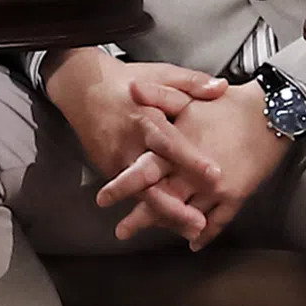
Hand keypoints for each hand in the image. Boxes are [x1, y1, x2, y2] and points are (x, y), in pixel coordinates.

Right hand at [47, 51, 227, 242]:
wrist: (84, 89)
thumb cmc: (128, 81)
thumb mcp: (161, 74)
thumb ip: (192, 83)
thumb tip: (221, 87)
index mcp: (145, 119)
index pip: (170, 143)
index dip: (191, 160)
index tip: (215, 175)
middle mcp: (129, 145)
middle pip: (151, 182)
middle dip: (173, 206)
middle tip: (199, 224)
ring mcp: (117, 160)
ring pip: (142, 195)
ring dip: (165, 214)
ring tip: (193, 231)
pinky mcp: (110, 169)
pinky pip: (134, 193)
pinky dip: (152, 209)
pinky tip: (174, 222)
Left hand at [125, 81, 292, 248]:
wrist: (271, 113)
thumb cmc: (228, 105)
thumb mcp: (190, 97)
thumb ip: (158, 96)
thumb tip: (131, 88)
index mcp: (182, 148)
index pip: (146, 171)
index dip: (124, 185)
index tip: (103, 198)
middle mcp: (196, 174)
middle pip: (162, 201)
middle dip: (140, 218)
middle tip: (121, 231)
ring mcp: (217, 189)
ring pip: (187, 215)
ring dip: (168, 226)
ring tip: (152, 237)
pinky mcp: (236, 196)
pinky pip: (218, 222)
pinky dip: (204, 234)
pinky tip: (193, 242)